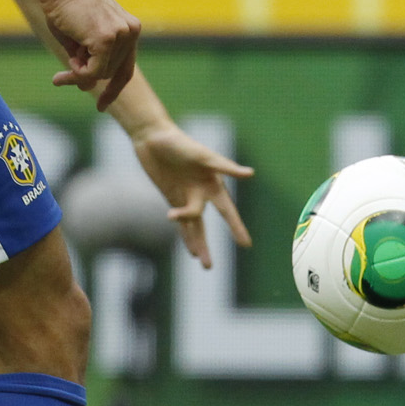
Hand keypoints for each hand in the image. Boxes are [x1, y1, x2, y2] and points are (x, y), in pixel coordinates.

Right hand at [39, 0, 140, 110]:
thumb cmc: (64, 6)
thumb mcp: (80, 39)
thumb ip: (88, 61)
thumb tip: (88, 87)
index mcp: (130, 29)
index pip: (126, 67)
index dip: (113, 89)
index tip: (101, 106)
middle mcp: (131, 31)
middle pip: (110, 73)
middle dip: (85, 77)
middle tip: (59, 79)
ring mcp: (122, 35)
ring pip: (101, 74)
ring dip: (78, 72)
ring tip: (64, 56)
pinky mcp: (108, 39)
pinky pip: (93, 72)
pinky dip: (77, 73)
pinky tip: (67, 61)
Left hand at [130, 123, 253, 268]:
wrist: (154, 137)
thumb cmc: (180, 143)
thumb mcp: (202, 156)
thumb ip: (225, 167)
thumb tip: (250, 174)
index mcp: (214, 184)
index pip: (227, 211)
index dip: (236, 228)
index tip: (246, 245)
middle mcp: (202, 194)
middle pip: (206, 225)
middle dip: (209, 244)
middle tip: (211, 267)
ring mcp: (186, 198)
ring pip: (194, 228)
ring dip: (198, 245)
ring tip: (206, 265)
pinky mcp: (172, 197)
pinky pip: (181, 222)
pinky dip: (185, 235)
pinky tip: (191, 250)